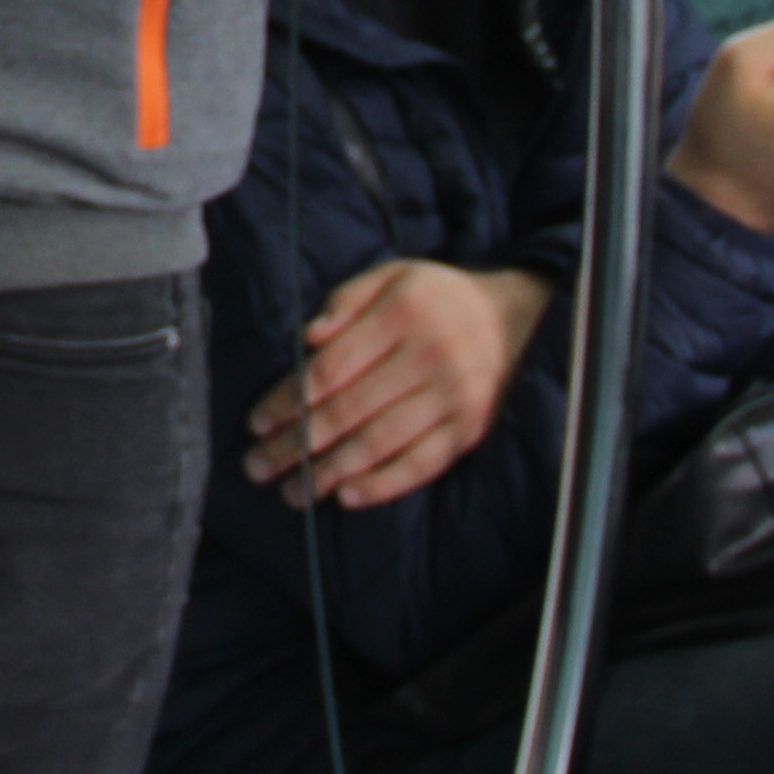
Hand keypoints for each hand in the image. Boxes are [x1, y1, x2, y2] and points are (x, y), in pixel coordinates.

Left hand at [244, 260, 555, 509]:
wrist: (516, 318)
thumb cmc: (436, 298)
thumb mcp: (391, 276)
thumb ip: (345, 300)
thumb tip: (308, 338)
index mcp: (400, 315)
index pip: (331, 368)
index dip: (289, 399)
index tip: (256, 424)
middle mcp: (428, 357)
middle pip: (348, 410)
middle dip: (297, 443)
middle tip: (258, 467)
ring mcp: (452, 398)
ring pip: (380, 442)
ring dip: (330, 472)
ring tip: (294, 492)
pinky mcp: (469, 429)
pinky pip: (422, 464)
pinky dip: (384, 484)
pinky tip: (348, 498)